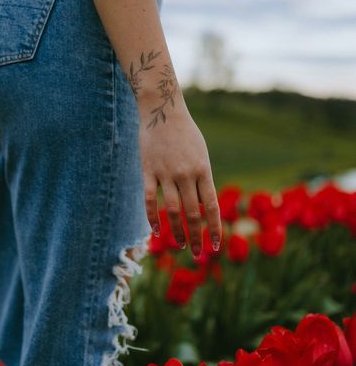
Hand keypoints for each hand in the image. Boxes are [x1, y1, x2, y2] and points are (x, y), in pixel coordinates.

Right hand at [138, 100, 221, 257]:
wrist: (163, 111)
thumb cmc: (185, 134)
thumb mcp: (200, 154)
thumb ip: (202, 179)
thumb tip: (203, 206)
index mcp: (203, 170)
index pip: (211, 206)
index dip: (214, 228)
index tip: (217, 246)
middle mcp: (186, 174)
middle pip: (193, 213)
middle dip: (197, 236)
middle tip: (199, 254)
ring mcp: (166, 173)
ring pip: (173, 210)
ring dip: (177, 232)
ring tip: (181, 245)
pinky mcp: (148, 171)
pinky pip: (151, 199)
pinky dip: (153, 217)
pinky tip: (157, 231)